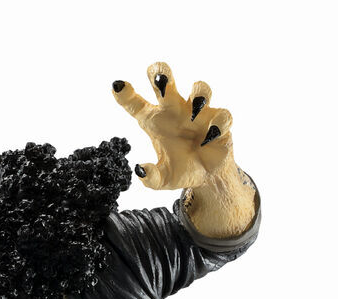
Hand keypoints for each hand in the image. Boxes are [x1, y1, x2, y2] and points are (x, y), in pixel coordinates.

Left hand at [112, 61, 233, 190]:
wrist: (206, 178)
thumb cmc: (180, 170)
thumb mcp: (162, 180)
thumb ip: (151, 177)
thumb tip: (140, 169)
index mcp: (154, 121)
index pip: (136, 105)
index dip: (126, 94)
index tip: (117, 85)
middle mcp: (175, 111)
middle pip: (167, 84)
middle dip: (163, 76)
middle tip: (158, 76)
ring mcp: (199, 114)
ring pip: (200, 90)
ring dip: (199, 93)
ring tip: (195, 107)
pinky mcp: (220, 122)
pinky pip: (222, 116)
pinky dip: (218, 123)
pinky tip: (210, 136)